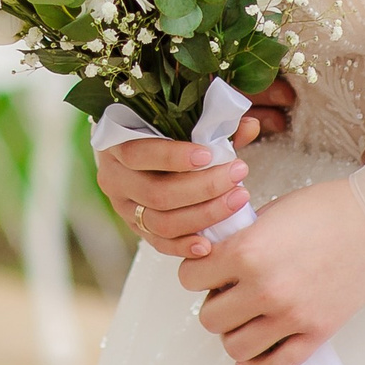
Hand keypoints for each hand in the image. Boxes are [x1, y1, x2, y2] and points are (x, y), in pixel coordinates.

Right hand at [94, 76, 295, 258]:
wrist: (132, 150)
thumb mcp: (176, 118)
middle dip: (203, 187)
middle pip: (157, 193)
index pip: (140, 154)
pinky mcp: (136, 229)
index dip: (174, 157)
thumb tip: (250, 127)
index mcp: (116, 145)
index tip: (209, 155)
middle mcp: (114, 179)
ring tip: (237, 200)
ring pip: (161, 222)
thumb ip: (212, 122)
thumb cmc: (157, 130)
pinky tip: (208, 243)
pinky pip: (160, 244)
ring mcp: (124, 208)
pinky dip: (184, 246)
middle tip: (238, 174)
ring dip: (204, 214)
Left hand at [179, 179, 364, 364]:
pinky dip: (257, 363)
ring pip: (234, 347)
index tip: (207, 270)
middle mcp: (264, 288)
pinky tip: (255, 351)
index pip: (189, 278)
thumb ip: (238, 241)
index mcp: (246, 251)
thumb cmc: (323, 208)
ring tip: (245, 319)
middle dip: (215, 305)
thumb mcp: (268, 213)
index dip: (195, 273)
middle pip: (209, 318)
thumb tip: (213, 264)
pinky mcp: (316, 333)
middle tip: (229, 294)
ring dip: (234, 334)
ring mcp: (291, 315)